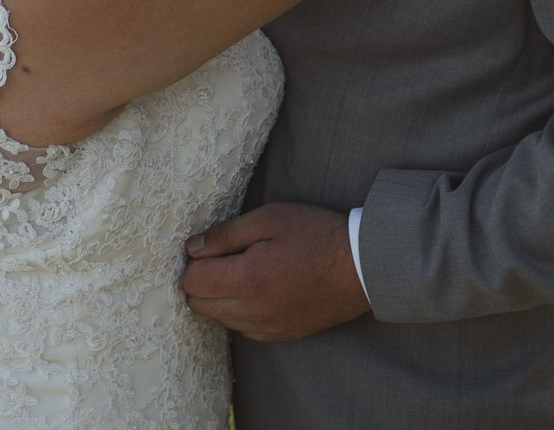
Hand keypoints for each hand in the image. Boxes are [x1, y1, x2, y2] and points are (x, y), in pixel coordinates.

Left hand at [179, 202, 369, 341]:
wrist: (362, 268)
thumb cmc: (317, 235)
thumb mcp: (270, 219)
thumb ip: (226, 235)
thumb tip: (192, 248)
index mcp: (247, 279)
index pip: (191, 282)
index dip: (193, 262)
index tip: (209, 247)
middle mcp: (252, 311)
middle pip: (198, 305)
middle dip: (201, 281)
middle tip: (222, 258)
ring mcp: (266, 328)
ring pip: (218, 319)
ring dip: (219, 297)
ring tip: (242, 271)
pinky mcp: (280, 335)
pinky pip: (242, 328)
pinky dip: (240, 311)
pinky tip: (259, 289)